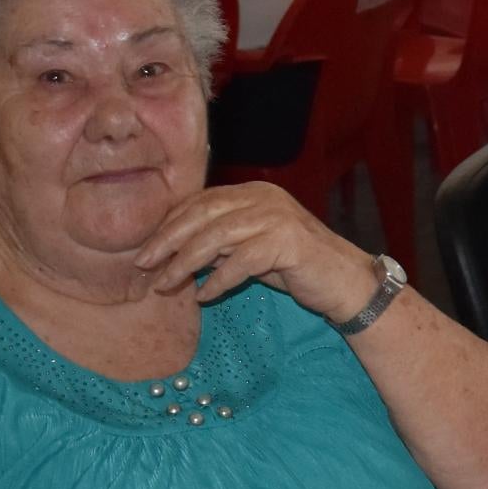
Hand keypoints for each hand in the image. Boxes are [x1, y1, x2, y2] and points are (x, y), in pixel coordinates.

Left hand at [132, 183, 381, 321]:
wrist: (344, 282)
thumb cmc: (296, 266)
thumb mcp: (252, 247)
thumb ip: (221, 242)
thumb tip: (175, 252)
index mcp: (253, 192)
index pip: (200, 202)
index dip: (169, 225)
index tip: (145, 250)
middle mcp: (264, 198)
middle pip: (202, 215)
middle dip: (167, 241)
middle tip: (143, 265)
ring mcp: (277, 217)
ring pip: (216, 237)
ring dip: (185, 264)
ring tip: (165, 285)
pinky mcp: (288, 243)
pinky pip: (240, 262)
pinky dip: (218, 281)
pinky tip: (204, 296)